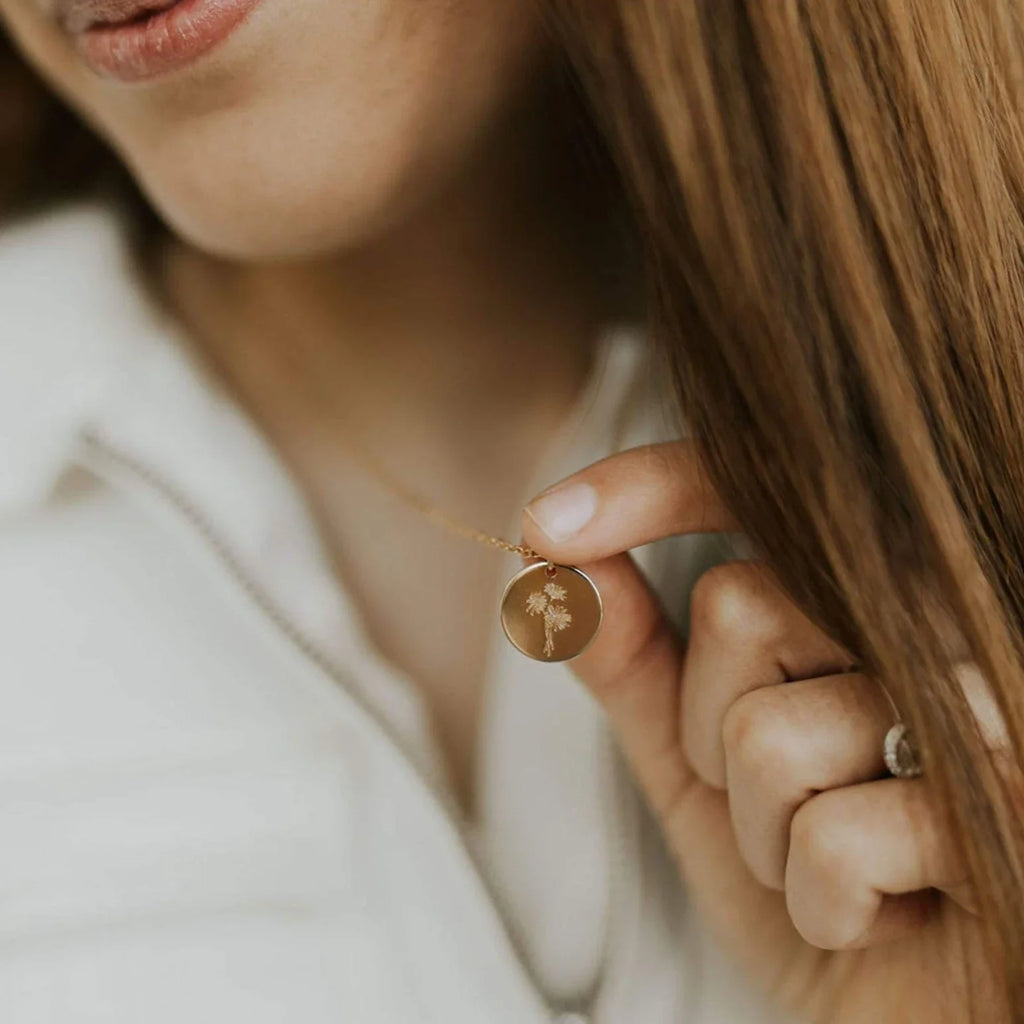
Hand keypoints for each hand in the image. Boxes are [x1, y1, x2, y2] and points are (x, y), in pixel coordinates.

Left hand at [521, 441, 1007, 1023]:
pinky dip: (826, 905)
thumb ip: (636, 663)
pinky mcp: (1012, 798)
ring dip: (767, 835)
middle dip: (713, 736)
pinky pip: (833, 840)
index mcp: (863, 598)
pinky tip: (895, 912)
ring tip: (846, 863)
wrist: (916, 1013)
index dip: (647, 489)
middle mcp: (938, 624)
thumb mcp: (698, 767)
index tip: (547, 524)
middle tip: (791, 802)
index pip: (748, 491)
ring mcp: (985, 704)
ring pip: (766, 732)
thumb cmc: (817, 877)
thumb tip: (558, 567)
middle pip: (737, 608)